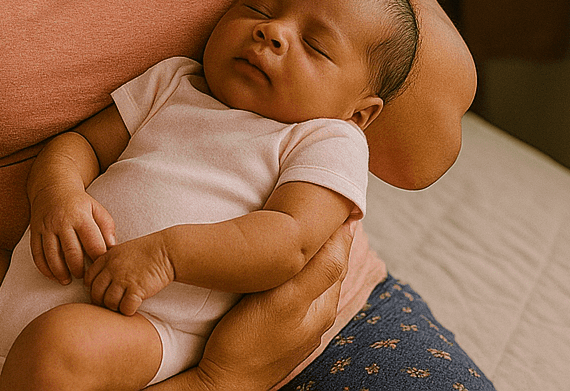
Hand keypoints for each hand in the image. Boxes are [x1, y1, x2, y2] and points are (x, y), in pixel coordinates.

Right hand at [28, 185, 115, 284]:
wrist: (52, 187)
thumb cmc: (79, 203)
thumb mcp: (97, 209)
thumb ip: (107, 228)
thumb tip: (112, 249)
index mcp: (81, 216)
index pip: (92, 243)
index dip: (98, 258)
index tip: (100, 267)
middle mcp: (62, 222)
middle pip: (71, 253)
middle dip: (78, 269)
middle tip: (84, 277)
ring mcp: (46, 227)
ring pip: (52, 256)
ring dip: (60, 273)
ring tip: (68, 280)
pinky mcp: (34, 232)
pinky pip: (37, 255)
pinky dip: (45, 269)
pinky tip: (53, 275)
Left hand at [84, 233, 175, 315]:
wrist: (167, 251)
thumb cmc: (147, 250)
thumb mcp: (122, 250)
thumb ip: (109, 262)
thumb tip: (99, 277)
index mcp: (107, 258)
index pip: (89, 279)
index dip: (93, 288)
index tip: (102, 292)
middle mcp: (112, 269)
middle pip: (96, 293)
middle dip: (102, 301)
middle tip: (112, 303)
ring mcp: (123, 279)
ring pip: (109, 303)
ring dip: (116, 307)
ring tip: (125, 303)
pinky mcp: (137, 289)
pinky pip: (125, 308)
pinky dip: (129, 310)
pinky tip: (135, 305)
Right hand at [192, 219, 355, 390]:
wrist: (221, 384)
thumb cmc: (248, 342)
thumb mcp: (286, 301)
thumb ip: (319, 270)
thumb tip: (348, 232)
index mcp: (323, 305)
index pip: (339, 255)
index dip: (338, 226)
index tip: (332, 198)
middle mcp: (315, 315)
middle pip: (326, 266)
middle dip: (325, 237)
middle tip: (316, 204)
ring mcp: (296, 324)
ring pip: (309, 278)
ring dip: (308, 253)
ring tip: (299, 226)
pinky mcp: (276, 328)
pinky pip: (292, 290)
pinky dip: (291, 270)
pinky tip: (279, 264)